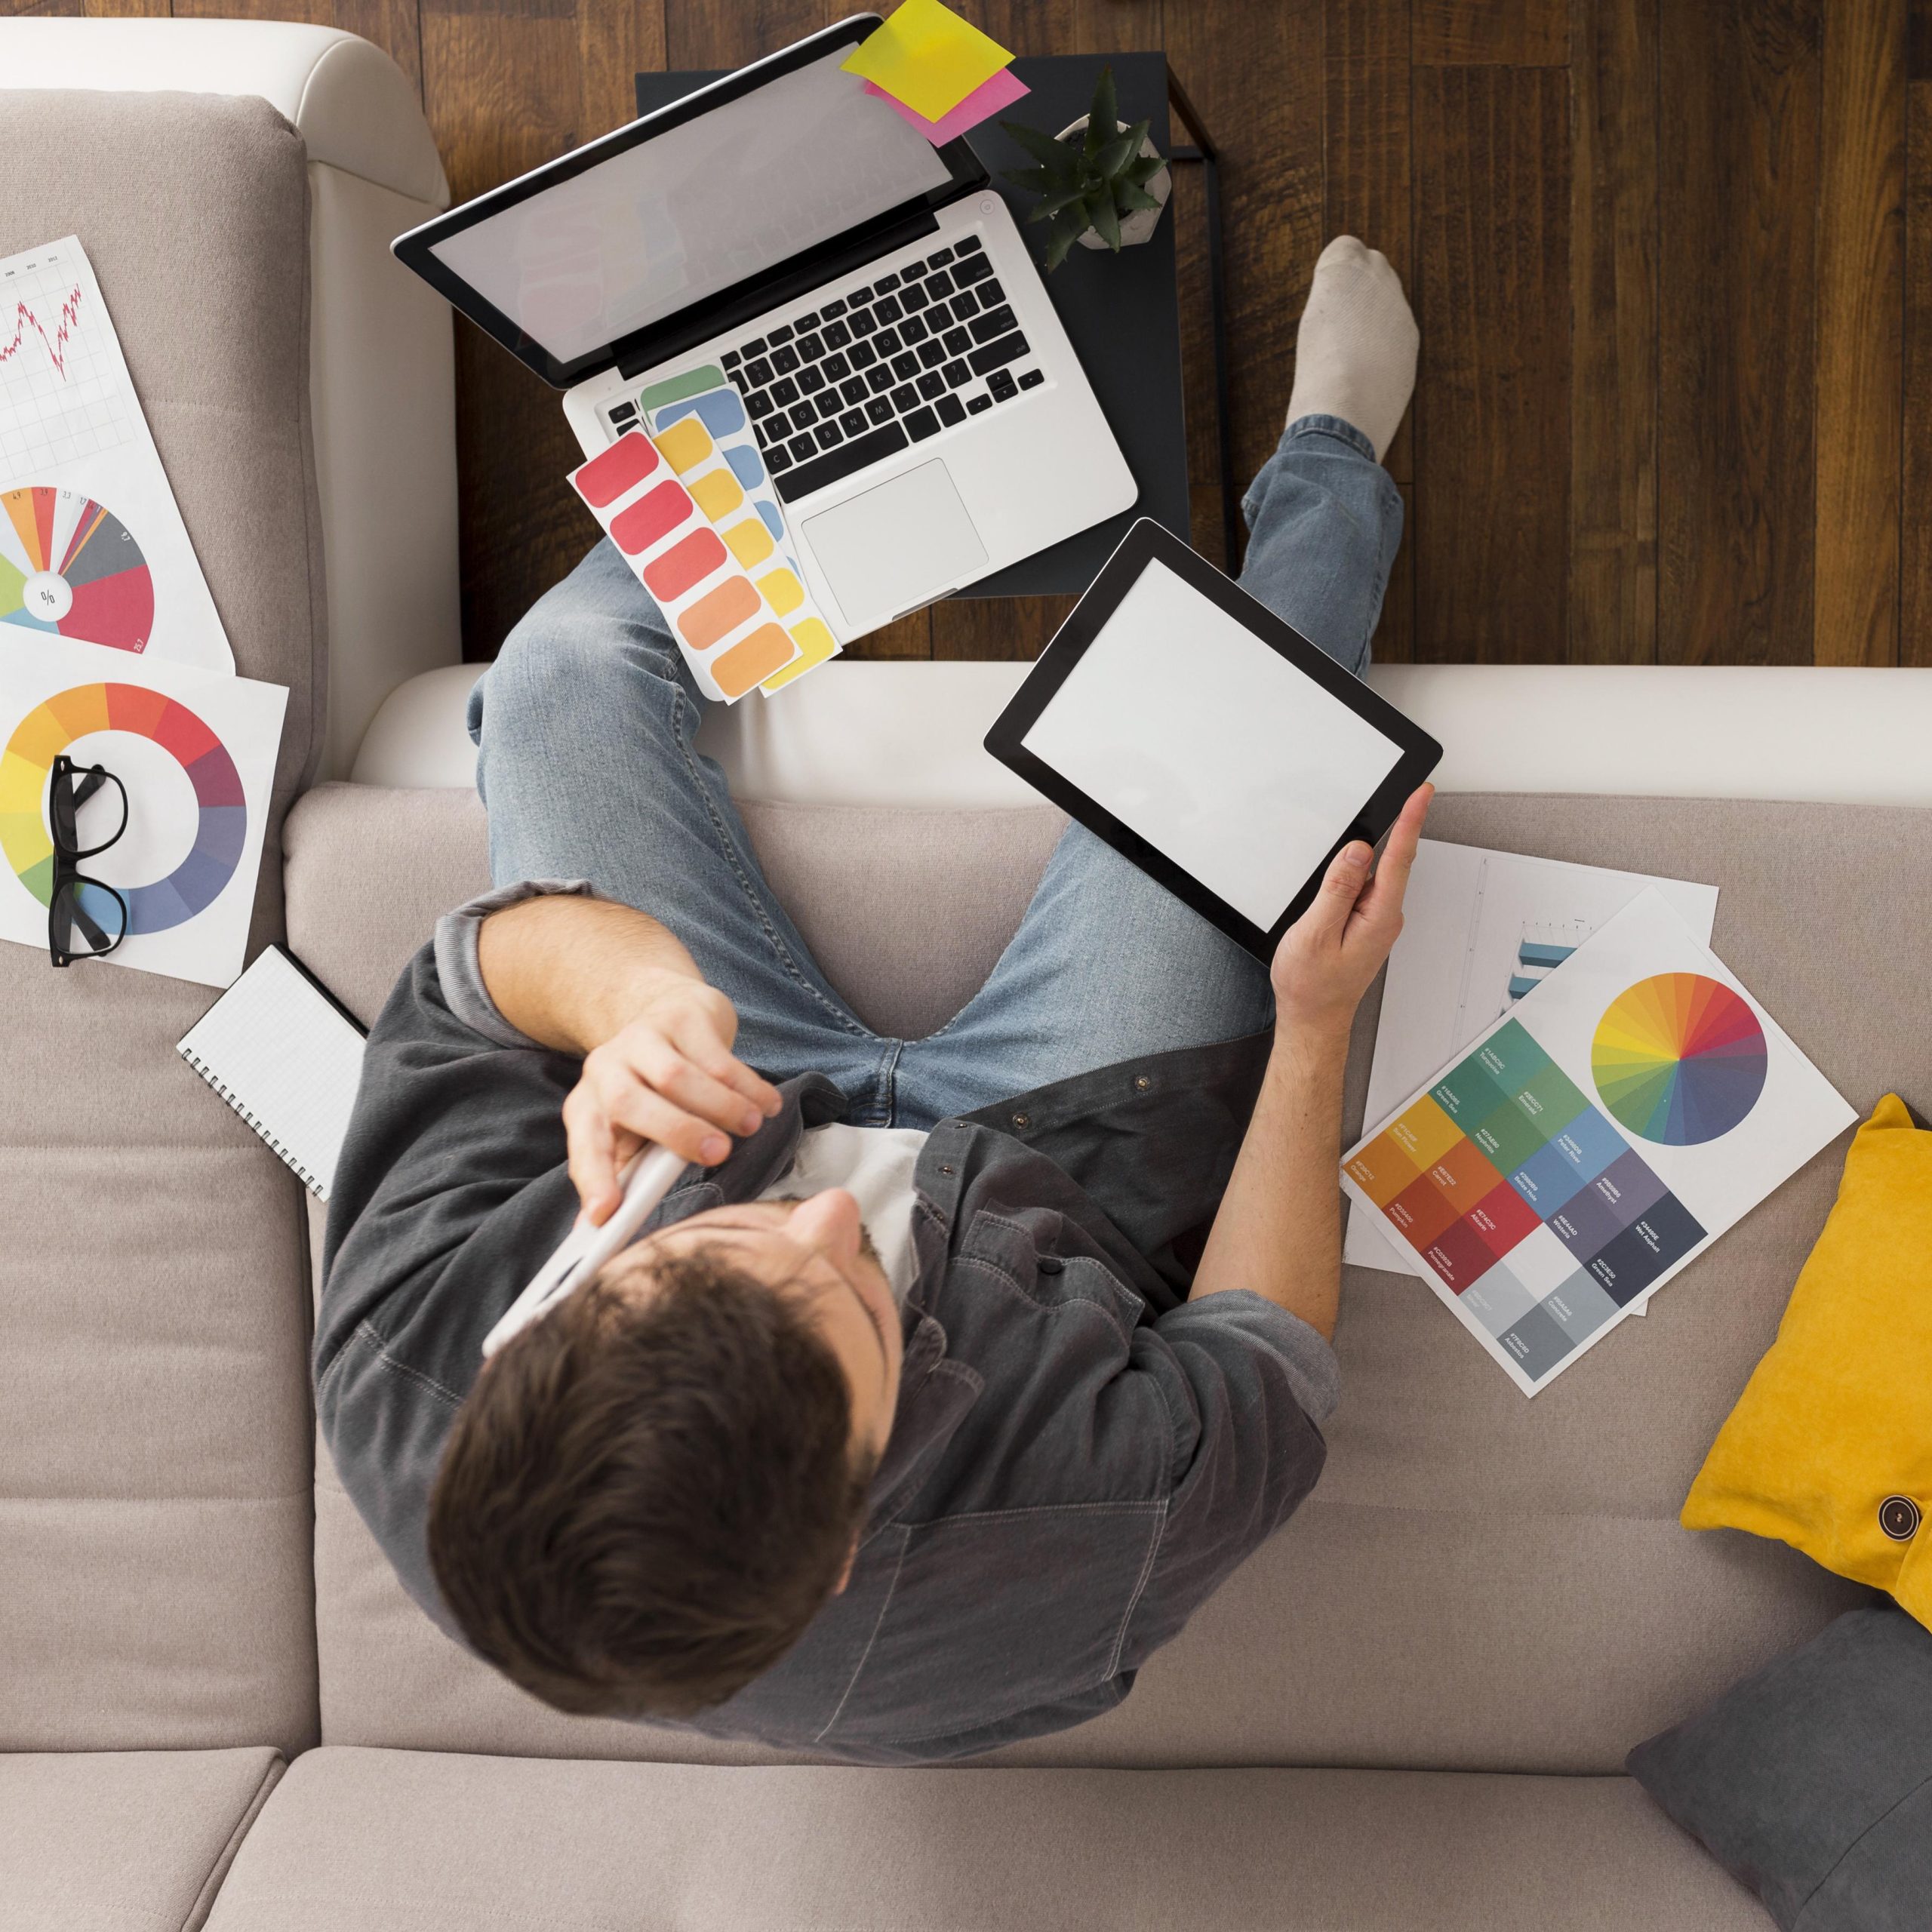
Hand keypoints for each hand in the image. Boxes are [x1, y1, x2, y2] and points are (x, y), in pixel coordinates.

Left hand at [560, 971, 781, 1223]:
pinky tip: (766, 1104)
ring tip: (750, 1127)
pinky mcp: (679, 1017)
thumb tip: (600, 1230)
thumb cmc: (653, 1089)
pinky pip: (715, 1054)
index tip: (605, 1214)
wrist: (667, 1011)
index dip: (593, 1180)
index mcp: (589, 1107)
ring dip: (720, 1105)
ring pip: (677, 1076)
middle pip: (628, 1101)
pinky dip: (746, 1084)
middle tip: (719, 1154)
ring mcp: (641, 1038)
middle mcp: (605, 1069)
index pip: (585, 1146)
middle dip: (676, 1131)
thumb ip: (628, 1173)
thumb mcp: (635, 1130)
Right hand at [1270, 784, 1431, 1038]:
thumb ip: (1339, 888)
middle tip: (1389, 801)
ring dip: (1355, 863)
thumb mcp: (1316, 931)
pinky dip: (1348, 880)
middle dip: (1389, 830)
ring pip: (1370, 877)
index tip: (1423, 793)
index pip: (1399, 858)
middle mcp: (1385, 917)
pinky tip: (1329, 890)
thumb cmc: (1311, 985)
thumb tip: (1359, 851)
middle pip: (1388, 861)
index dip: (1411, 821)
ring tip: (1332, 881)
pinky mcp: (1364, 925)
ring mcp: (1376, 922)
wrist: (1312, 1019)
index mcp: (1379, 916)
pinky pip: (1361, 891)